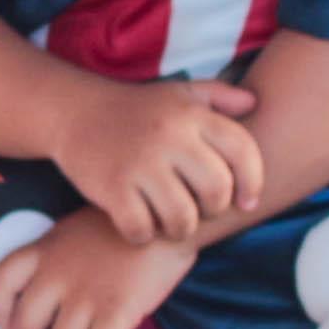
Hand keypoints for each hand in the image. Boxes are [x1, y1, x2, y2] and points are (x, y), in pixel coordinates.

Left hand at [0, 217, 191, 328]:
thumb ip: (56, 259)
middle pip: (26, 327)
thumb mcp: (75, 231)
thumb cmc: (124, 225)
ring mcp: (85, 293)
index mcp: (44, 251)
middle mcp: (56, 275)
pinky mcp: (116, 308)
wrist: (164, 216)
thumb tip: (53, 300)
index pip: (2, 283)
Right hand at [53, 76, 266, 243]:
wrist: (74, 111)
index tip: (246, 202)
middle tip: (198, 210)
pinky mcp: (112, 187)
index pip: (243, 152)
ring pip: (182, 218)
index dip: (253, 182)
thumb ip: (218, 96)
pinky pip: (142, 229)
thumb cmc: (136, 109)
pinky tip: (139, 226)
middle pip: (215, 192)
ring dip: (180, 229)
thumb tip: (254, 103)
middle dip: (212, 210)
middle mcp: (169, 136)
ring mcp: (139, 163)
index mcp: (191, 115)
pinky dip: (143, 236)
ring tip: (171, 223)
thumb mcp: (178, 93)